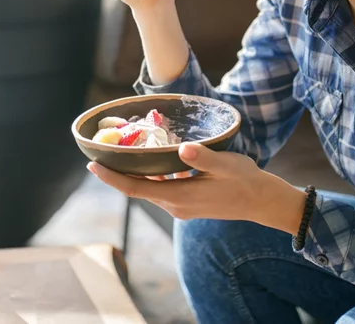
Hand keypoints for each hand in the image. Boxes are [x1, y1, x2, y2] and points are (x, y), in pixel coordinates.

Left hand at [88, 143, 307, 233]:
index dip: (112, 178)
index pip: (135, 188)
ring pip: (148, 188)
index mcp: (179, 197)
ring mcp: (180, 206)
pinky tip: (149, 157)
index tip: (92, 165)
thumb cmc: (245, 181)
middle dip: (116, 172)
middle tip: (100, 149)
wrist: (262, 202)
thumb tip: (182, 149)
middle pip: (137, 188)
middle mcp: (174, 205)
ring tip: (119, 149)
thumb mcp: (227, 165)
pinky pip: (160, 187)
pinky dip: (150, 174)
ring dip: (133, 172)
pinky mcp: (186, 202)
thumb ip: (204, 157)